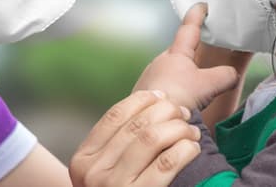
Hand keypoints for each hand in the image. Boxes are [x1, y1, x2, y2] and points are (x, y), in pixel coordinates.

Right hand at [70, 90, 201, 186]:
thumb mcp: (103, 172)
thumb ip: (117, 144)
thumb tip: (156, 102)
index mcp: (83, 159)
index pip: (115, 115)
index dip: (143, 100)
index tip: (162, 97)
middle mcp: (94, 172)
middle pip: (138, 124)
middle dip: (167, 112)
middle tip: (184, 114)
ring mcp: (115, 186)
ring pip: (153, 138)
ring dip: (179, 129)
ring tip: (192, 132)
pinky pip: (167, 163)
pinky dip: (185, 149)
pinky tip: (193, 148)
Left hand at [133, 3, 240, 109]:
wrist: (150, 121)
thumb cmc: (178, 97)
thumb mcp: (209, 85)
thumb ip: (225, 76)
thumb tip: (233, 74)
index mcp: (176, 54)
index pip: (189, 28)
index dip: (197, 15)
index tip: (201, 6)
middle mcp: (160, 61)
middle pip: (178, 52)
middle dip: (189, 54)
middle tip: (202, 59)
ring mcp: (150, 77)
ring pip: (170, 71)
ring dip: (180, 77)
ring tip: (191, 92)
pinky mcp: (144, 94)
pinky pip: (162, 87)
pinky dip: (172, 92)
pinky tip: (179, 104)